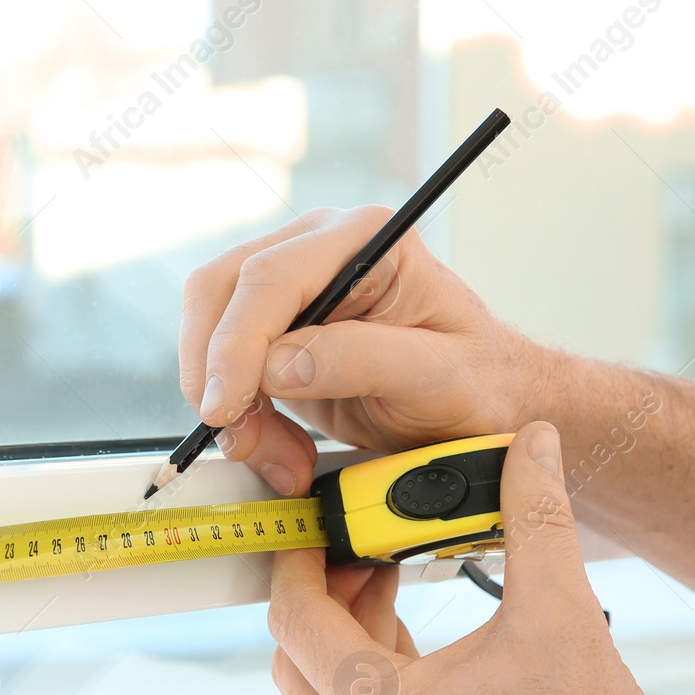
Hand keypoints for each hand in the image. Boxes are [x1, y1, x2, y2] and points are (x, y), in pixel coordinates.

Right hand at [179, 206, 545, 496]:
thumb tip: (278, 365)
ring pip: (210, 329)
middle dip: (216, 373)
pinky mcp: (276, 332)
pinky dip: (240, 416)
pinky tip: (278, 449)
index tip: (226, 405)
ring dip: (228, 404)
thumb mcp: (438, 376)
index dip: (236, 343)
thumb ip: (364, 360)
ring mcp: (293, 288)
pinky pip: (224, 366)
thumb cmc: (478, 381)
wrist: (485, 402)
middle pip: (220, 291)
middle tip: (241, 438)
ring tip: (277, 456)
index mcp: (365, 238)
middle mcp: (319, 248)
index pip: (270, 277)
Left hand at [266, 422, 680, 694]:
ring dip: (343, 633)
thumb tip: (533, 440)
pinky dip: (369, 671)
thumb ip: (537, 518)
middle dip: (317, 593)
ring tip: (392, 577)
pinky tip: (419, 638)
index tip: (322, 519)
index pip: (295, 618)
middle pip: (293, 656)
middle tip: (357, 546)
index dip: (301, 558)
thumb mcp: (564, 619)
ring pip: (320, 692)